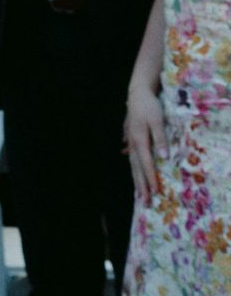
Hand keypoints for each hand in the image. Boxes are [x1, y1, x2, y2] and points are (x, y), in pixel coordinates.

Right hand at [123, 81, 166, 203]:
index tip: (155, 192)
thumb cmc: (149, 107)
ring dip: (137, 180)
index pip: (146, 164)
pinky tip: (135, 174)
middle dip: (142, 185)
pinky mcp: (132, 140)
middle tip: (145, 201)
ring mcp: (131, 142)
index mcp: (140, 140)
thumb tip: (164, 157)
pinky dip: (134, 169)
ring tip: (140, 194)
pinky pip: (132, 159)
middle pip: (137, 168)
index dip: (151, 178)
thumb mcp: (157, 120)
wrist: (137, 94)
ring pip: (133, 165)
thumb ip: (161, 139)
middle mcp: (133, 144)